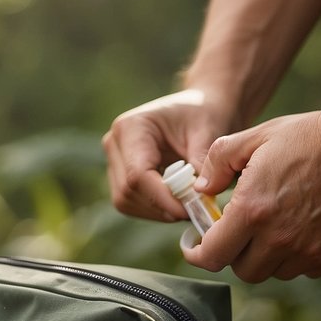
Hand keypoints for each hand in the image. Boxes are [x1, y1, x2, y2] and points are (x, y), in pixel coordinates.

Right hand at [102, 89, 233, 222]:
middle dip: (160, 207)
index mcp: (131, 127)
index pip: (137, 174)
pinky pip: (129, 202)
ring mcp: (113, 160)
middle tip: (192, 211)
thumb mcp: (207, 132)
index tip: (189, 210)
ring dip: (156, 211)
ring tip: (185, 206)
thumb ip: (201, 162)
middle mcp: (114, 143)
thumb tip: (198, 195)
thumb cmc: (202, 114)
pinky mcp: (118, 175)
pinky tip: (174, 202)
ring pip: (125, 201)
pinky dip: (153, 209)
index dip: (161, 198)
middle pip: (127, 191)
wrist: (195, 109)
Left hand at [186, 107, 320, 281]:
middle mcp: (279, 238)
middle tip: (235, 231)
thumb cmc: (308, 136)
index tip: (194, 246)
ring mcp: (307, 251)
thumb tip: (201, 189)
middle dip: (232, 252)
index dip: (197, 254)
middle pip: (240, 269)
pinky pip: (299, 270)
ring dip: (262, 257)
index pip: (212, 256)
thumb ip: (217, 163)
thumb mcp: (253, 138)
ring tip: (268, 227)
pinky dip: (291, 258)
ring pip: (270, 272)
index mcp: (253, 211)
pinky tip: (295, 230)